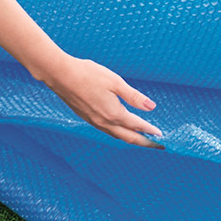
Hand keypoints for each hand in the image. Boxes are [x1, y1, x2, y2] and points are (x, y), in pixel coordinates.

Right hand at [44, 55, 161, 147]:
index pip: (137, 126)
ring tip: (142, 139)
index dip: (150, 130)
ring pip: (117, 136)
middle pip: (129, 137)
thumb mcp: (115, 82)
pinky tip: (120, 129)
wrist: (60, 75)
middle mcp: (104, 122)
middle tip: (158, 146)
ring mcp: (94, 122)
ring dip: (131, 139)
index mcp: (114, 113)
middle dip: (145, 143)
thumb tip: (151, 107)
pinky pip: (107, 131)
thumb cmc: (88, 74)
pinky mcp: (87, 118)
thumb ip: (134, 96)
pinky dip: (119, 133)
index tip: (160, 135)